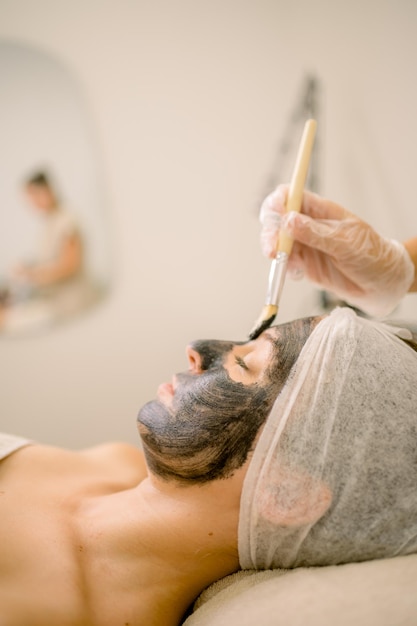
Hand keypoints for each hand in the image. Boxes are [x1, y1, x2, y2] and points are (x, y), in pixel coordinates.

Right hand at [259, 185, 414, 316]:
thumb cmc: (371, 256)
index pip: (292, 196)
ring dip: (275, 251)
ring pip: (278, 242)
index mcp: (321, 211)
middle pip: (278, 220)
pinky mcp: (304, 264)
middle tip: (273, 249)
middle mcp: (309, 226)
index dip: (279, 201)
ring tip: (282, 263)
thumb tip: (288, 220)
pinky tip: (297, 274)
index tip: (275, 213)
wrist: (381, 284)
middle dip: (271, 232)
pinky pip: (285, 263)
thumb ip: (316, 234)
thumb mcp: (345, 243)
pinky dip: (284, 268)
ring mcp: (305, 245)